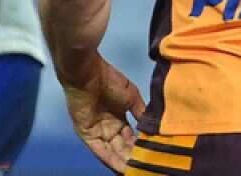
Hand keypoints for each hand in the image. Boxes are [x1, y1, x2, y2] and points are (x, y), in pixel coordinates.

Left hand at [62, 57, 146, 172]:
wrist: (88, 74)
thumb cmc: (110, 80)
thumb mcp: (132, 97)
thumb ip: (141, 113)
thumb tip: (153, 127)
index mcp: (120, 117)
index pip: (131, 138)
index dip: (140, 147)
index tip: (152, 155)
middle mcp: (109, 127)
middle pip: (123, 147)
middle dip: (134, 157)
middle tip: (146, 166)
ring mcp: (98, 132)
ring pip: (113, 151)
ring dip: (124, 161)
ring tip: (136, 170)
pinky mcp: (87, 135)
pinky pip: (100, 151)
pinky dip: (111, 160)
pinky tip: (122, 168)